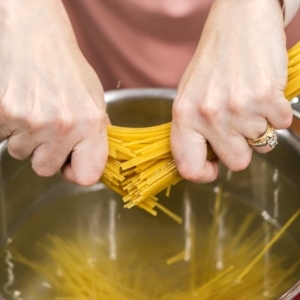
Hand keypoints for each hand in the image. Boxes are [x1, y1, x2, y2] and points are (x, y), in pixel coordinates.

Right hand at [0, 0, 107, 185]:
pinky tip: (20, 106)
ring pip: (21, 153)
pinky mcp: (4, 113)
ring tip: (35, 111)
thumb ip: (97, 133)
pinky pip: (3, 138)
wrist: (37, 38)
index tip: (71, 165)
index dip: (77, 173)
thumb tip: (95, 158)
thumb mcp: (95, 100)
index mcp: (91, 124)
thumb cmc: (68, 70)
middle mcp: (63, 126)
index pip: (87, 176)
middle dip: (46, 153)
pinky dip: (9, 127)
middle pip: (45, 169)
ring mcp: (32, 120)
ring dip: (26, 139)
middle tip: (49, 127)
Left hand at [171, 0, 292, 182]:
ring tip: (247, 101)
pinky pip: (280, 124)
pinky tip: (262, 93)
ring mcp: (239, 107)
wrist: (239, 21)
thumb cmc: (213, 62)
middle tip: (237, 123)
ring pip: (261, 145)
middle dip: (240, 147)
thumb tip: (205, 161)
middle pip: (236, 163)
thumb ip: (193, 131)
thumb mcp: (189, 97)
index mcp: (184, 116)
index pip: (189, 167)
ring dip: (258, 127)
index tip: (212, 167)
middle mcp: (209, 115)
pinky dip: (275, 113)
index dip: (203, 174)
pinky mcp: (267, 97)